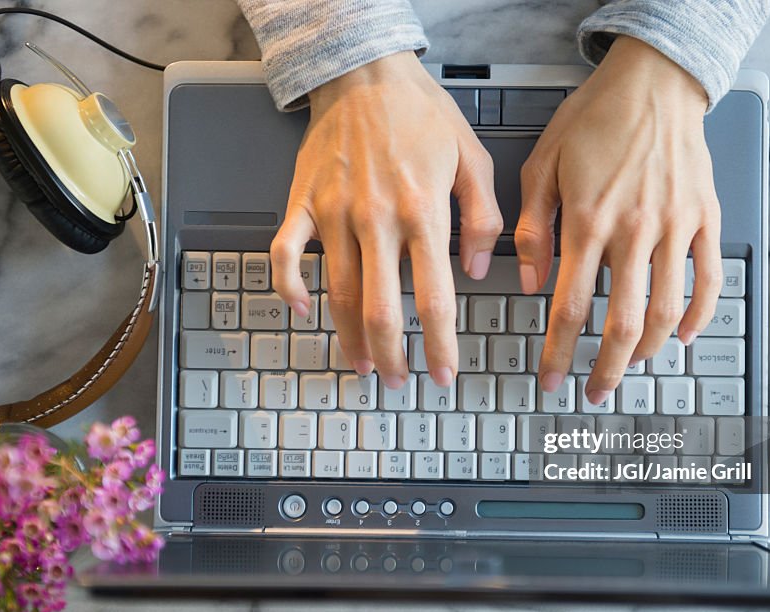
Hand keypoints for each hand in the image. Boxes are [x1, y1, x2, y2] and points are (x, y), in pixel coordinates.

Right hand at [270, 52, 501, 387]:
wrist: (365, 72)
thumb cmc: (420, 113)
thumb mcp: (473, 158)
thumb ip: (483, 217)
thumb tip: (480, 270)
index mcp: (422, 212)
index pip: (433, 298)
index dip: (438, 346)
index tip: (442, 375)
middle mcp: (376, 220)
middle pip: (380, 309)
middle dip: (391, 355)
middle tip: (399, 382)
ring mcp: (333, 214)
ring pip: (337, 292)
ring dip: (348, 336)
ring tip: (362, 363)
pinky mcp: (303, 203)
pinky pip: (286, 253)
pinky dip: (288, 286)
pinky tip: (300, 310)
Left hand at [515, 36, 721, 403]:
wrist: (653, 81)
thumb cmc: (596, 118)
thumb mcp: (542, 165)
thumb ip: (532, 227)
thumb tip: (528, 281)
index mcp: (589, 221)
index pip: (571, 307)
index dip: (559, 352)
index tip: (551, 378)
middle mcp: (635, 231)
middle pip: (623, 322)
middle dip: (606, 368)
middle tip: (594, 391)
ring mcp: (676, 227)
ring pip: (668, 310)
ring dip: (650, 351)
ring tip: (632, 367)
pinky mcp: (706, 219)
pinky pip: (710, 278)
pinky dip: (701, 314)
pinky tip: (686, 336)